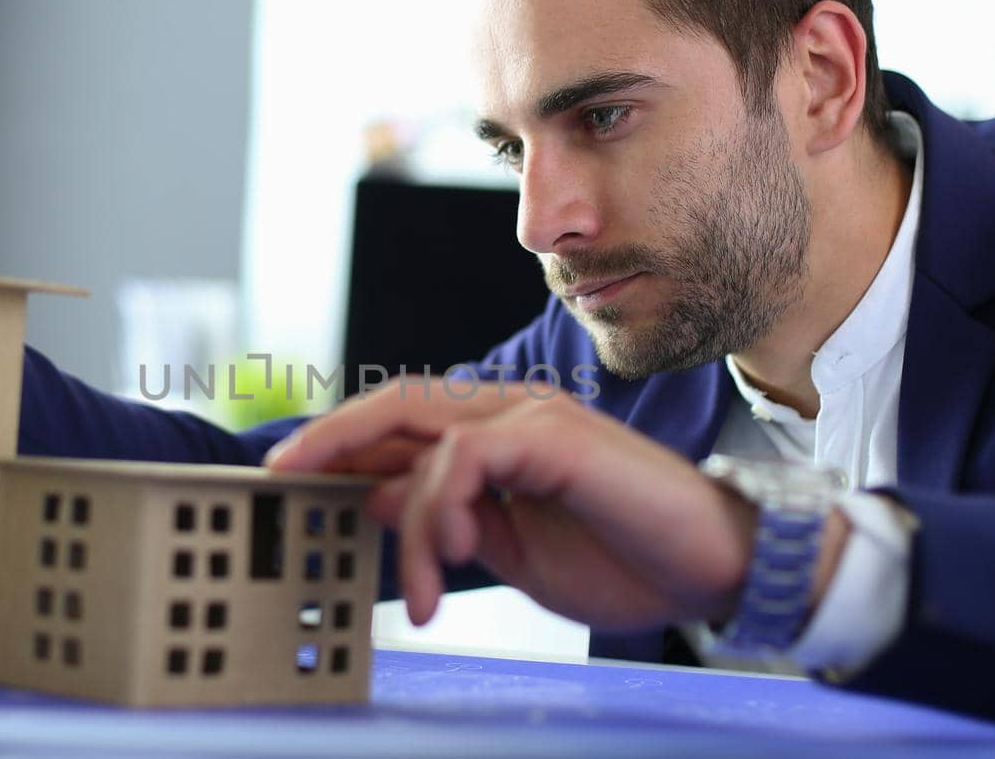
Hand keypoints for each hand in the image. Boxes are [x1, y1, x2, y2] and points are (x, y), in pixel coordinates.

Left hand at [267, 381, 847, 629]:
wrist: (713, 569)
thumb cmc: (626, 559)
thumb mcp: (513, 551)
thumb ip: (451, 521)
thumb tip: (377, 502)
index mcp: (502, 436)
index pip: (406, 424)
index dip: (345, 443)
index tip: (290, 476)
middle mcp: (513, 412)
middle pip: (399, 404)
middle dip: (332, 437)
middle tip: (280, 475)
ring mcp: (535, 417)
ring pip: (428, 438)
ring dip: (410, 522)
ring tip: (428, 591)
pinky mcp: (554, 436)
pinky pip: (467, 457)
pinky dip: (445, 507)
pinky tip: (458, 555)